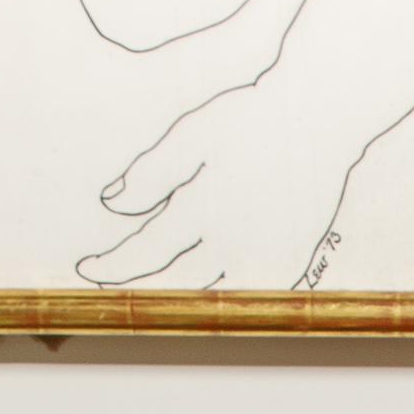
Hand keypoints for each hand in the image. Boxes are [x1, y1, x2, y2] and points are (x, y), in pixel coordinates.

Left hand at [79, 82, 362, 288]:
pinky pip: (250, 290)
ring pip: (214, 293)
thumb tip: (113, 202)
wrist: (322, 119)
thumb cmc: (254, 119)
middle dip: (142, 282)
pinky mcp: (292, 259)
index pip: (147, 251)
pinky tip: (208, 284)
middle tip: (115, 279)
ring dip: (180, 293)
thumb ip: (150, 175)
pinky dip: (223, 293)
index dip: (114, 264)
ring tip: (157, 285)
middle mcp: (235, 244)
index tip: (90, 268)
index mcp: (204, 211)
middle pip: (177, 281)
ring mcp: (268, 257)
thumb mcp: (191, 135)